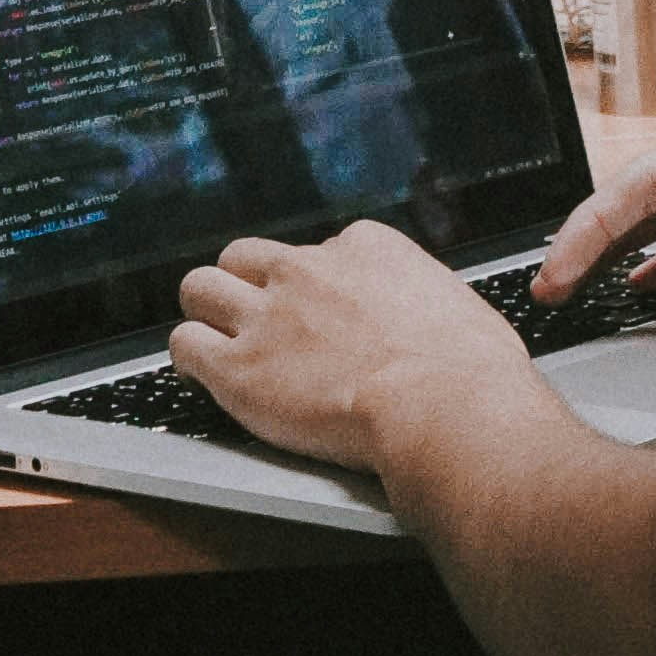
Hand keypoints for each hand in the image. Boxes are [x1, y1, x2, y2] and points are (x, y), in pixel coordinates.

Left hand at [173, 222, 531, 471]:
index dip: (314, 288)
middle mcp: (308, 270)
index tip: (322, 316)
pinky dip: (189, 358)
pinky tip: (202, 374)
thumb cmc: (470, 371)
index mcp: (364, 248)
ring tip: (215, 340)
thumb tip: (433, 326)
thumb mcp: (456, 306)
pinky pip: (185, 345)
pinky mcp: (238, 369)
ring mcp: (267, 317)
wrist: (444, 406)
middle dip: (244, 285)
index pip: (316, 250)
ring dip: (205, 313)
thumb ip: (425, 304)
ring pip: (200, 288)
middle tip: (255, 321)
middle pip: (244, 257)